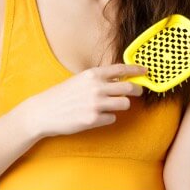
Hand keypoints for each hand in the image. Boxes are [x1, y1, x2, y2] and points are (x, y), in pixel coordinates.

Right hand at [22, 64, 147, 137]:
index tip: (146, 71)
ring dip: (121, 105)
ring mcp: (96, 104)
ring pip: (125, 104)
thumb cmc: (61, 95)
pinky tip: (95, 116)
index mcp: (92, 74)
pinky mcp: (93, 119)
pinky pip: (112, 118)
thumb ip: (99, 79)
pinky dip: (107, 118)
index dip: (136, 70)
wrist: (43, 112)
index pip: (121, 69)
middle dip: (137, 90)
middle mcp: (96, 87)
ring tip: (110, 106)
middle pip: (130, 88)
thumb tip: (121, 80)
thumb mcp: (80, 80)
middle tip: (138, 92)